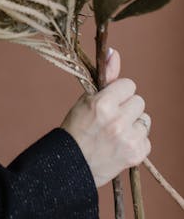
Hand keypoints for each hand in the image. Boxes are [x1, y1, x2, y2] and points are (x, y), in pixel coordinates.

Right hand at [60, 49, 150, 187]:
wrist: (71, 166)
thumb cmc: (76, 129)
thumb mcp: (86, 100)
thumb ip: (106, 77)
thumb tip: (114, 52)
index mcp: (102, 104)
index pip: (129, 85)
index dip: (119, 92)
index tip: (110, 100)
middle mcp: (117, 121)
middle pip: (139, 101)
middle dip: (127, 108)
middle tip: (112, 118)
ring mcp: (128, 139)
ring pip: (145, 119)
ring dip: (133, 124)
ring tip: (116, 132)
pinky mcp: (136, 154)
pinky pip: (147, 139)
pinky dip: (136, 142)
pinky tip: (120, 145)